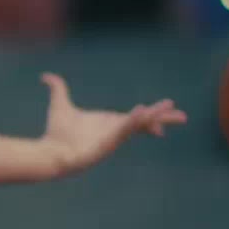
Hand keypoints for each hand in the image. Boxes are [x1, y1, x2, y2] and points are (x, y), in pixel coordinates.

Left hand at [39, 73, 186, 175]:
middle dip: (162, 118)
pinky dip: (133, 123)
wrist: (48, 151)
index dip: (150, 114)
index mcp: (108, 122)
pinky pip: (122, 132)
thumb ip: (57, 88)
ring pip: (136, 126)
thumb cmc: (55, 132)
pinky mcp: (105, 145)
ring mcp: (111, 139)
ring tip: (170, 111)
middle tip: (183, 116)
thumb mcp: (59, 104)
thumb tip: (46, 76)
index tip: (166, 109)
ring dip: (152, 118)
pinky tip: (142, 112)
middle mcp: (113, 131)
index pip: (135, 118)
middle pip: (143, 123)